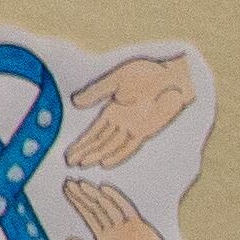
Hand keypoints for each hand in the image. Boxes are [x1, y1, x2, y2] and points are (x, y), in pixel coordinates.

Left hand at [59, 178, 182, 239]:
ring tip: (81, 184)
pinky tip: (104, 189)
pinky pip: (126, 209)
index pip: (89, 217)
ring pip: (108, 207)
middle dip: (83, 196)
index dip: (78, 203)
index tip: (67, 191)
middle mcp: (116, 231)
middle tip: (69, 182)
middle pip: (96, 209)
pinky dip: (116, 199)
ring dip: (95, 195)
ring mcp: (128, 228)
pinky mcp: (140, 227)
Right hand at [60, 49, 195, 172]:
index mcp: (112, 111)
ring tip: (82, 165)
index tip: (69, 153)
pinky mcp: (145, 130)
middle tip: (69, 163)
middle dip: (84, 152)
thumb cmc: (146, 74)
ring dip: (96, 155)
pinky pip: (129, 146)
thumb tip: (75, 102)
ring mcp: (133, 128)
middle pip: (100, 142)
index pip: (93, 132)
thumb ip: (96, 92)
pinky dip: (117, 155)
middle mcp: (121, 123)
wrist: (171, 77)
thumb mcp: (115, 80)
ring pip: (111, 146)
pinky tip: (105, 163)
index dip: (81, 143)